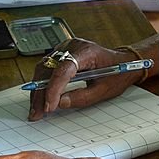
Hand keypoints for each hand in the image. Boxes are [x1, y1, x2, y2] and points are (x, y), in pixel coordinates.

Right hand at [28, 39, 145, 120]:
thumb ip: (82, 97)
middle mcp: (72, 46)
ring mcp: (65, 48)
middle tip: (37, 113)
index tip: (49, 106)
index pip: (64, 69)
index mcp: (87, 51)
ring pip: (43, 68)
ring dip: (37, 90)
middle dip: (41, 93)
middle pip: (49, 69)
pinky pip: (46, 68)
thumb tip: (60, 103)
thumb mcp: (104, 90)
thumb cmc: (117, 73)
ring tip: (36, 109)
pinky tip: (39, 98)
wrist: (123, 62)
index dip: (54, 89)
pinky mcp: (60, 54)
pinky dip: (41, 84)